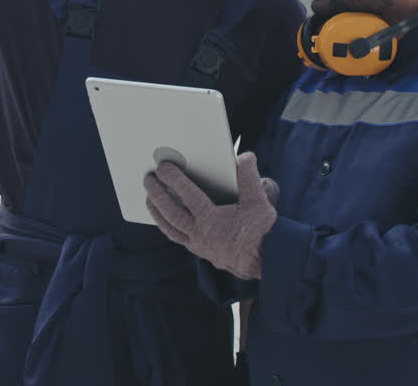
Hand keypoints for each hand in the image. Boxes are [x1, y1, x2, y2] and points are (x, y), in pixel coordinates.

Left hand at [144, 152, 277, 279]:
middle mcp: (200, 234)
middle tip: (147, 179)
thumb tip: (244, 157)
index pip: (187, 195)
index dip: (174, 179)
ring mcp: (199, 246)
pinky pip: (179, 238)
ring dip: (157, 213)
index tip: (162, 167)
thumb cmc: (264, 232)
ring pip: (171, 229)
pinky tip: (167, 220)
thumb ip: (249, 177)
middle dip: (157, 194)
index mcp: (211, 220)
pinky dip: (170, 227)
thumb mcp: (259, 200)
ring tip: (149, 200)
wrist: (270, 261)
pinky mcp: (203, 253)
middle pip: (171, 212)